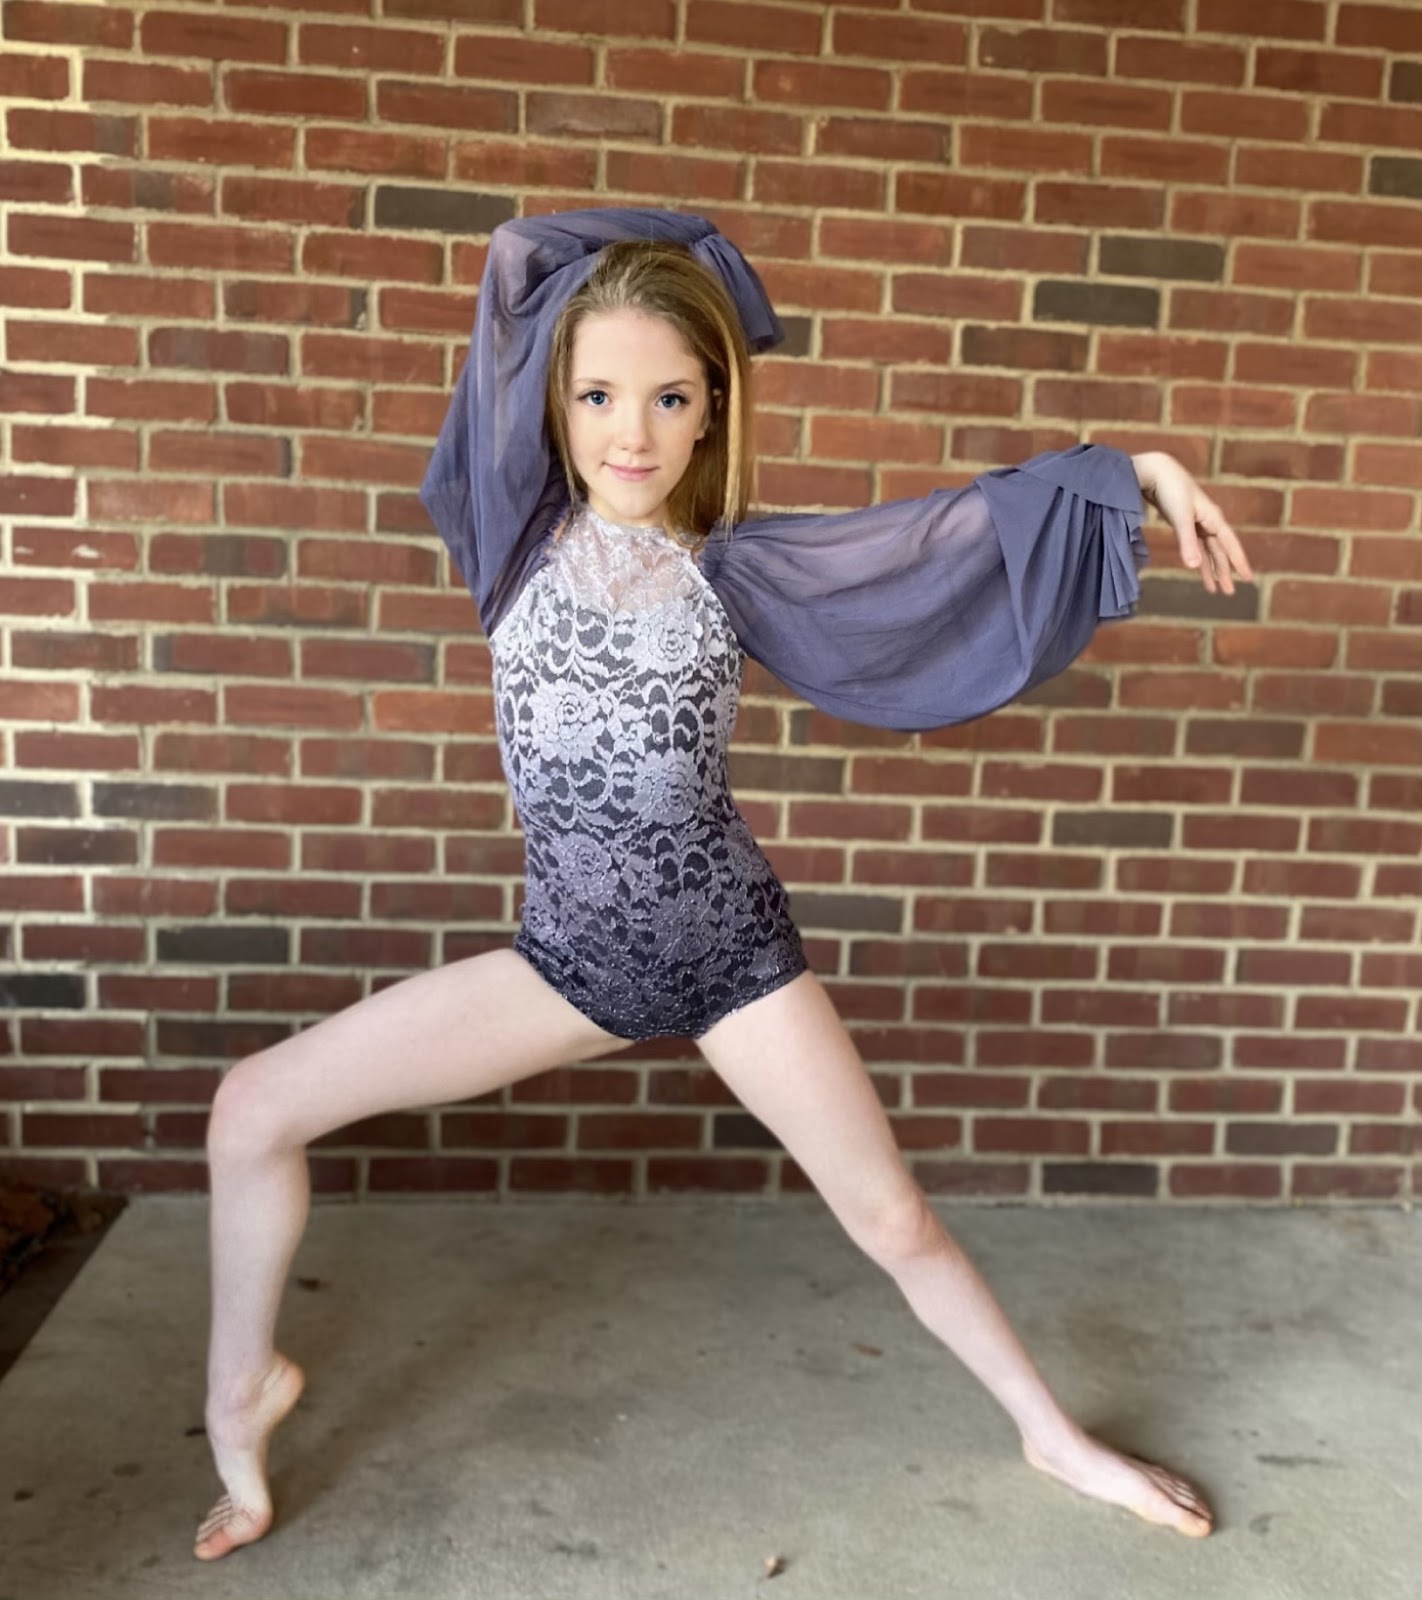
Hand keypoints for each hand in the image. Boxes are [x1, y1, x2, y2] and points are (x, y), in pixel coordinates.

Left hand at [1130, 451, 1253, 595]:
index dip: (1239, 562)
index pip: (1230, 544)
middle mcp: (1208, 521)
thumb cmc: (1170, 490)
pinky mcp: (1183, 522)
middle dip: (1225, 572)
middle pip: (1220, 551)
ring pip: (1208, 550)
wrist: (1155, 472)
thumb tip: (1194, 566)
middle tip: (1229, 593)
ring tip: (1213, 589)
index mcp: (1213, 518)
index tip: (1248, 579)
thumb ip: (1186, 542)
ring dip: (1211, 568)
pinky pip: (1195, 545)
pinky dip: (1197, 558)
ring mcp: (1196, 522)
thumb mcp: (1179, 517)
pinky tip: (1197, 568)